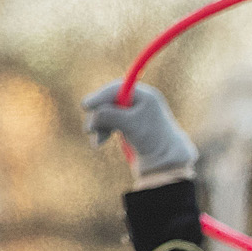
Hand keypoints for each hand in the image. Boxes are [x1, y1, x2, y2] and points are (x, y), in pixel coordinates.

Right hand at [80, 82, 198, 180]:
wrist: (165, 161)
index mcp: (145, 95)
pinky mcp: (128, 125)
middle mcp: (139, 101)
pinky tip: (98, 143)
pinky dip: (103, 131)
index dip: (100, 96)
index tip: (86, 106)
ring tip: (97, 142)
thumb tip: (92, 112)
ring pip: (107, 113)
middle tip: (89, 129)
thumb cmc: (152, 139)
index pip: (117, 89)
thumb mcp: (130, 125)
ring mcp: (133, 113)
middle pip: (109, 101)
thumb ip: (111, 115)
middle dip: (98, 115)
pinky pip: (109, 123)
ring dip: (98, 126)